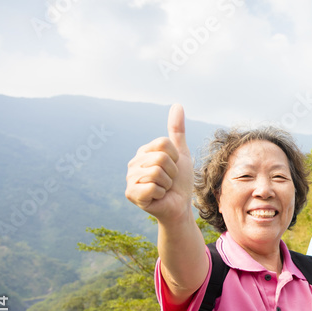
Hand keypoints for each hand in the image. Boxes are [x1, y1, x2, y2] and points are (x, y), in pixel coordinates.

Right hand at [125, 104, 193, 222]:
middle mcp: (133, 164)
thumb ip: (177, 130)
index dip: (175, 157)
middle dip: (172, 172)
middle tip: (168, 181)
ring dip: (167, 183)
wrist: (179, 206)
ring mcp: (130, 179)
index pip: (163, 144)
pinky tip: (157, 197)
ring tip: (163, 188)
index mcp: (143, 152)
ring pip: (157, 172)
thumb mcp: (181, 153)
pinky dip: (161, 193)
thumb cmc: (180, 181)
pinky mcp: (131, 194)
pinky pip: (152, 187)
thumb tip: (177, 104)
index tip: (173, 167)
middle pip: (161, 158)